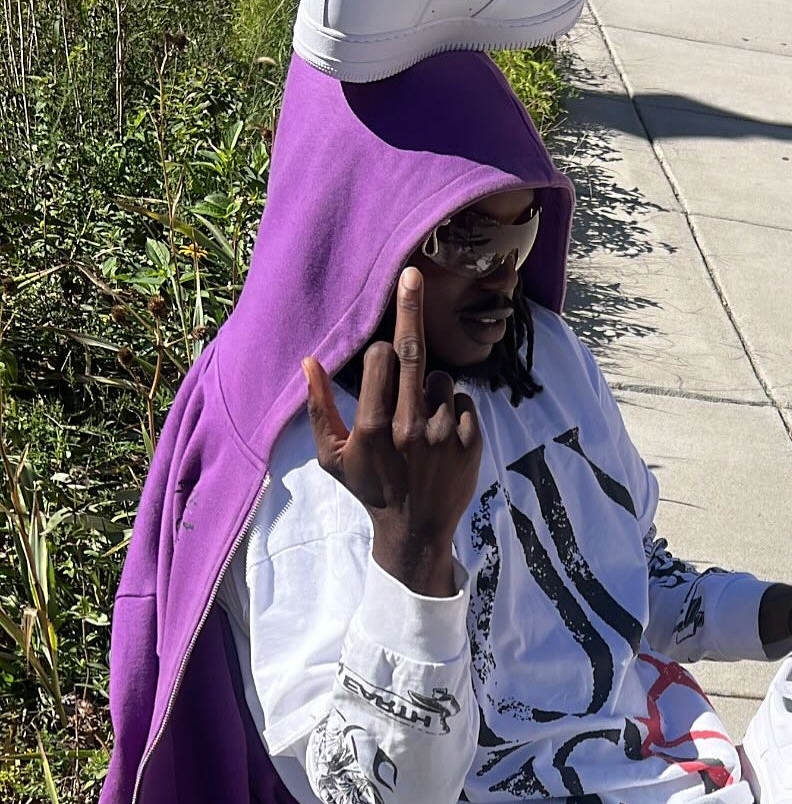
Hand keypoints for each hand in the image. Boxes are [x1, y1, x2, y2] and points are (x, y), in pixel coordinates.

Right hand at [302, 268, 482, 593]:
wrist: (416, 530)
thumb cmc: (369, 487)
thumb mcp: (332, 455)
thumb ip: (317, 407)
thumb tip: (308, 360)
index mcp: (374, 427)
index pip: (380, 358)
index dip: (379, 354)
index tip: (379, 362)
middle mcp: (411, 427)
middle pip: (411, 352)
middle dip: (410, 308)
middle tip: (413, 273)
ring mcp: (445, 434)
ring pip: (441, 380)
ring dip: (431, 390)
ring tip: (421, 425)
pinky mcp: (472, 441)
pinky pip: (464, 400)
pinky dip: (454, 410)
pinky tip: (441, 437)